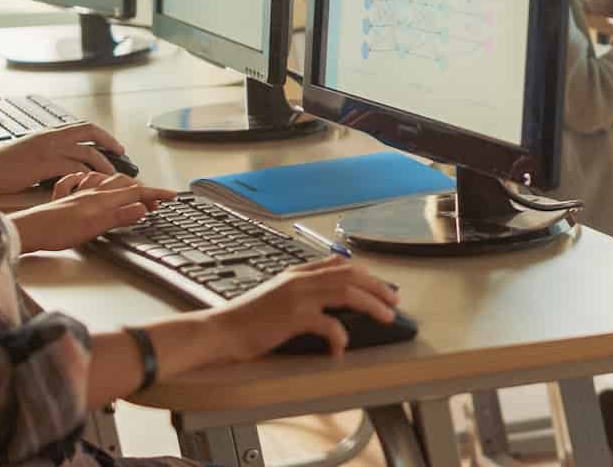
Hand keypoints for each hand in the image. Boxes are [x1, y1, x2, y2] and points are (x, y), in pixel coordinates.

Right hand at [0, 121, 128, 193]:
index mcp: (48, 133)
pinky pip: (74, 167)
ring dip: (103, 163)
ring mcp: (48, 149)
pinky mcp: (44, 164)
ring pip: (87, 151)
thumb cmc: (1, 165)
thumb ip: (48, 153)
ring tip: (112, 175)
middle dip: (109, 141)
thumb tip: (64, 163)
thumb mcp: (29, 152)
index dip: (100, 134)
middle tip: (121, 152)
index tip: (112, 143)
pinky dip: (87, 174)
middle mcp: (51, 137)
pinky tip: (93, 182)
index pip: (81, 127)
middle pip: (90, 131)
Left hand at [10, 175, 176, 252]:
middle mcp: (90, 192)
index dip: (155, 194)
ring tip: (128, 186)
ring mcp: (76, 194)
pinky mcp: (62, 200)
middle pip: (122, 183)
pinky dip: (87, 179)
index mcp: (101, 198)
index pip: (136, 193)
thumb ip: (119, 216)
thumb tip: (142, 208)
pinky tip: (86, 179)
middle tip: (154, 198)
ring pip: (103, 180)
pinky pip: (77, 182)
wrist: (25, 230)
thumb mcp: (93, 227)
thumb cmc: (56, 231)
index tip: (171, 196)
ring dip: (119, 181)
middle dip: (142, 188)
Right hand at [211, 256, 400, 358]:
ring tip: (385, 318)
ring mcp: (298, 296)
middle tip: (393, 301)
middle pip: (351, 275)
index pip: (340, 264)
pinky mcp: (293, 317)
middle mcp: (301, 280)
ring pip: (348, 293)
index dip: (365, 274)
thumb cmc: (245, 318)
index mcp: (297, 273)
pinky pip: (328, 324)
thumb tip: (325, 294)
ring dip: (372, 305)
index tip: (380, 284)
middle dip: (378, 287)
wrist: (219, 331)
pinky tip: (341, 349)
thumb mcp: (275, 294)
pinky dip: (340, 336)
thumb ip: (299, 288)